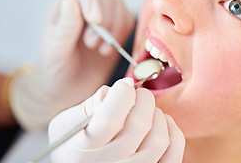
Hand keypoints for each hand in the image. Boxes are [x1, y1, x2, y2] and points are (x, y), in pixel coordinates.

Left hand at [38, 0, 134, 104]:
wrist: (70, 91)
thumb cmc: (56, 70)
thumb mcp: (54, 51)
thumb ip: (64, 26)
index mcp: (63, 5)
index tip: (94, 20)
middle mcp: (84, 5)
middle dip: (102, 19)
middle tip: (91, 44)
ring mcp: (102, 15)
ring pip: (118, 3)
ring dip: (113, 28)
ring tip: (98, 49)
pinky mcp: (117, 28)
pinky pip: (128, 19)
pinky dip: (122, 34)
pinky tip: (108, 50)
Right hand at [48, 78, 185, 162]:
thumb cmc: (74, 143)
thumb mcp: (67, 125)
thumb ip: (86, 108)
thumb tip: (110, 92)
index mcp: (83, 150)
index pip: (110, 119)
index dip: (122, 94)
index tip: (124, 85)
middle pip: (138, 126)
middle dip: (143, 99)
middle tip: (139, 93)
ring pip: (158, 140)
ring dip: (157, 115)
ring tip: (147, 109)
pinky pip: (173, 155)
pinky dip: (172, 132)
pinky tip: (161, 122)